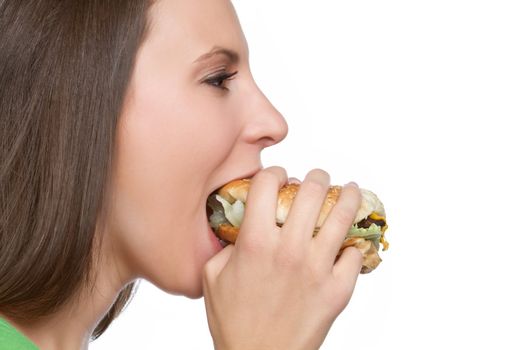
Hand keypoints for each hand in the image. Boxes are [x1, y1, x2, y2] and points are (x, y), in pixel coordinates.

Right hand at [203, 166, 362, 349]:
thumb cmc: (233, 321)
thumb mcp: (214, 276)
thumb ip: (228, 244)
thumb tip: (246, 226)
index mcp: (255, 242)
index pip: (267, 185)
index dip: (273, 173)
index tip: (279, 177)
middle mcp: (289, 249)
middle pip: (310, 191)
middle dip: (315, 176)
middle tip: (317, 177)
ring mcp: (317, 268)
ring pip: (341, 216)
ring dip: (347, 195)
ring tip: (348, 188)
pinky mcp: (338, 289)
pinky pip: (355, 254)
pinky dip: (353, 244)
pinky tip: (350, 239)